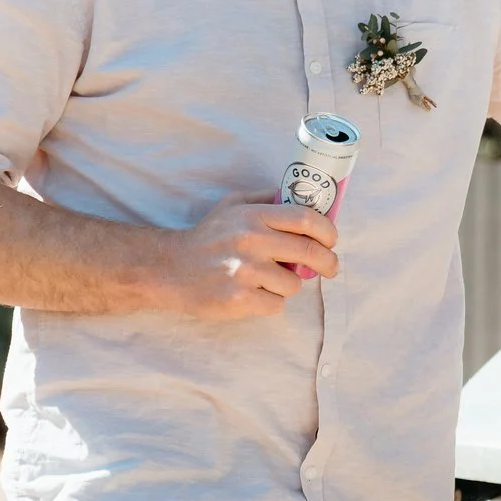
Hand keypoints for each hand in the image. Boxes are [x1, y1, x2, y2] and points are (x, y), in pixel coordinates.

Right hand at [152, 196, 339, 319]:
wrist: (169, 268)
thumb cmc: (207, 236)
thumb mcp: (233, 204)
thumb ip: (267, 198)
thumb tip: (305, 197)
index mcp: (253, 215)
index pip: (307, 219)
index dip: (328, 231)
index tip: (332, 241)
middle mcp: (251, 240)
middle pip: (310, 252)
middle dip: (328, 262)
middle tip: (331, 268)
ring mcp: (245, 271)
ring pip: (294, 283)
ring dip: (288, 284)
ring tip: (267, 279)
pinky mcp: (239, 299)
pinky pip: (276, 304)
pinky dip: (270, 302)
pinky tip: (252, 293)